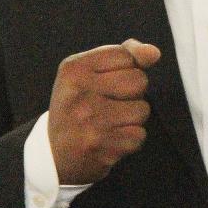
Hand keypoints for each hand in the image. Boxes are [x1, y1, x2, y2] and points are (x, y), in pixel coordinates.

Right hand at [46, 38, 160, 184]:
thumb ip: (124, 55)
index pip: (126, 55)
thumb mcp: (89, 72)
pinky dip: (130, 139)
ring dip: (133, 118)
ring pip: (142, 110)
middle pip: (139, 80)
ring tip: (110, 122)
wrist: (54, 154)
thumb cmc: (78, 105)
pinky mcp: (101, 146)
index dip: (125, 69)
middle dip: (133, 92)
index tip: (106, 82)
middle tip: (110, 103)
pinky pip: (138, 135)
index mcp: (75, 69)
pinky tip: (110, 139)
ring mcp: (90, 121)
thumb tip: (153, 53)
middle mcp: (80, 93)